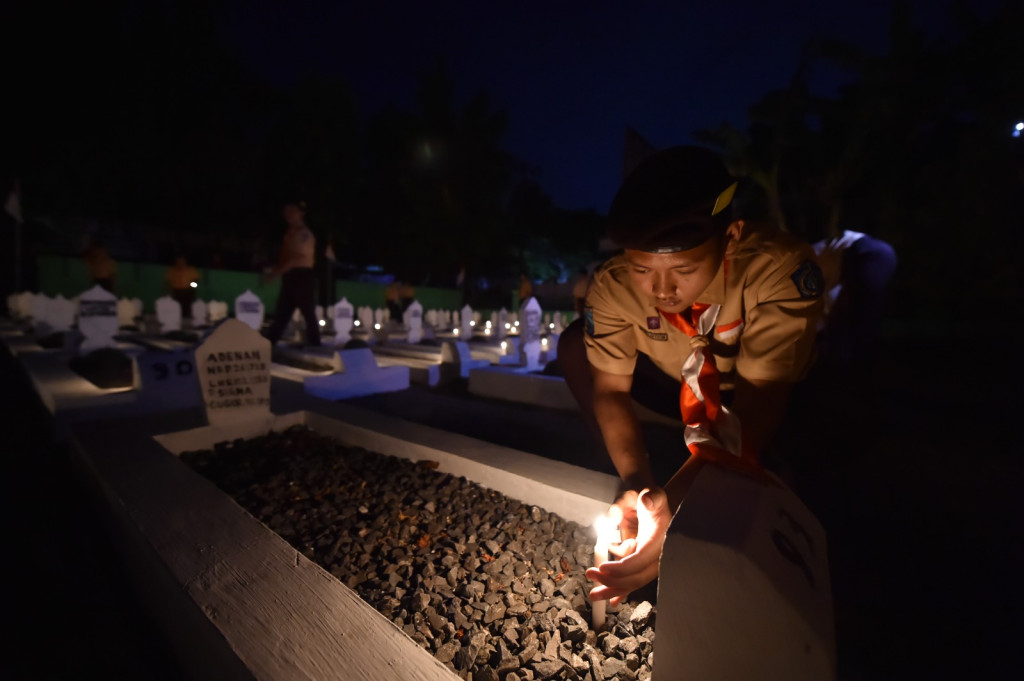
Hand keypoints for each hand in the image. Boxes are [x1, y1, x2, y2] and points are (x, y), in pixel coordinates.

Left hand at [586, 487, 672, 604]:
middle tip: (590, 575)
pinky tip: (612, 601)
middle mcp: (656, 554)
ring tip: (593, 594)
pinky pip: (631, 580)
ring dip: (612, 588)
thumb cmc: (651, 498)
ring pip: (631, 581)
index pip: (641, 558)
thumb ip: (651, 496)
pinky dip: (621, 590)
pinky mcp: (640, 563)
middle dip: (613, 580)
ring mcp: (648, 561)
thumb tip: (647, 500)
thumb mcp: (652, 493)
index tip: (603, 568)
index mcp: (660, 539)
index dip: (623, 567)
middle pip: (636, 576)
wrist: (653, 504)